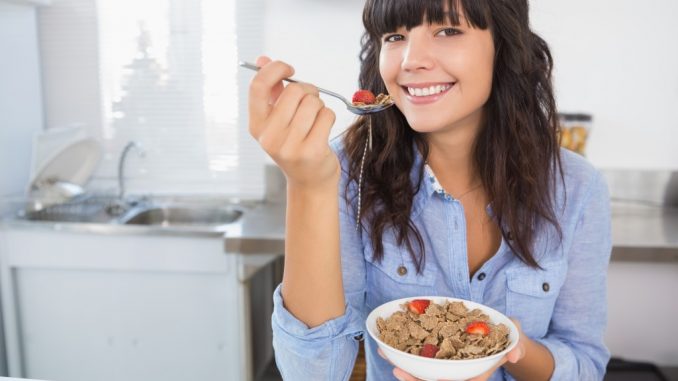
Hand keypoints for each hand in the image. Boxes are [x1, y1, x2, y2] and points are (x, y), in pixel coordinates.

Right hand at [247, 56, 339, 189]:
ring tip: (315, 118)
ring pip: (313, 102)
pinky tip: (323, 129)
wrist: (309, 181)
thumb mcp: (277, 120)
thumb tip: (262, 59)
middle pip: (294, 91)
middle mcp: (269, 137)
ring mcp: (290, 146)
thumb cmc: (294, 144)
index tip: (289, 70)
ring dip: (319, 105)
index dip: (275, 69)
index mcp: (257, 125)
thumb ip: (271, 90)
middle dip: (308, 90)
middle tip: (311, 101)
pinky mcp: (312, 151)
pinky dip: (328, 117)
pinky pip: (326, 115)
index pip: (258, 86)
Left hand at [380, 319, 526, 380]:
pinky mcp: (438, 354)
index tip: (433, 378)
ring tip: (385, 355)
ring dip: (404, 365)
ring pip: (423, 371)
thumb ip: (516, 344)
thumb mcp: (515, 336)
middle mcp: (459, 371)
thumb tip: (514, 354)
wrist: (500, 332)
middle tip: (396, 369)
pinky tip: (387, 346)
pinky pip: (419, 357)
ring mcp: (447, 364)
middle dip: (415, 378)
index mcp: (476, 373)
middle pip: (434, 380)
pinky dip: (403, 353)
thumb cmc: (507, 334)